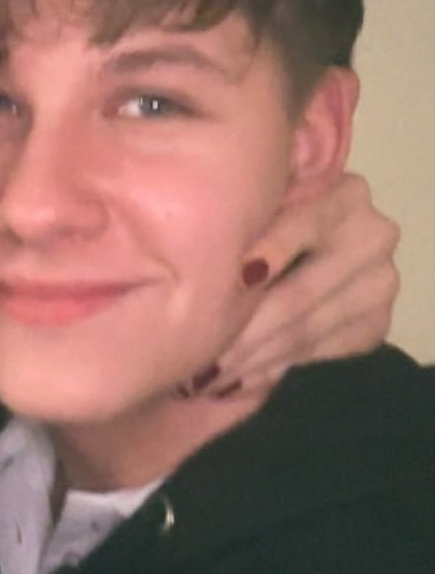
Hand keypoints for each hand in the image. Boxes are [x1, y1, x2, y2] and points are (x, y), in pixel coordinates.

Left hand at [201, 173, 399, 397]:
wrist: (315, 237)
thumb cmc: (267, 213)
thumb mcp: (260, 202)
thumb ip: (243, 218)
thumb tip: (194, 255)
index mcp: (342, 195)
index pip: (302, 226)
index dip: (262, 255)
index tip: (221, 287)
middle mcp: (372, 237)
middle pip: (299, 294)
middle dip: (242, 330)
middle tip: (196, 356)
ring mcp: (379, 284)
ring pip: (305, 331)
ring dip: (252, 358)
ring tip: (207, 376)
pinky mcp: (376, 324)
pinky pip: (318, 352)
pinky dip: (273, 367)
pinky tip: (238, 377)